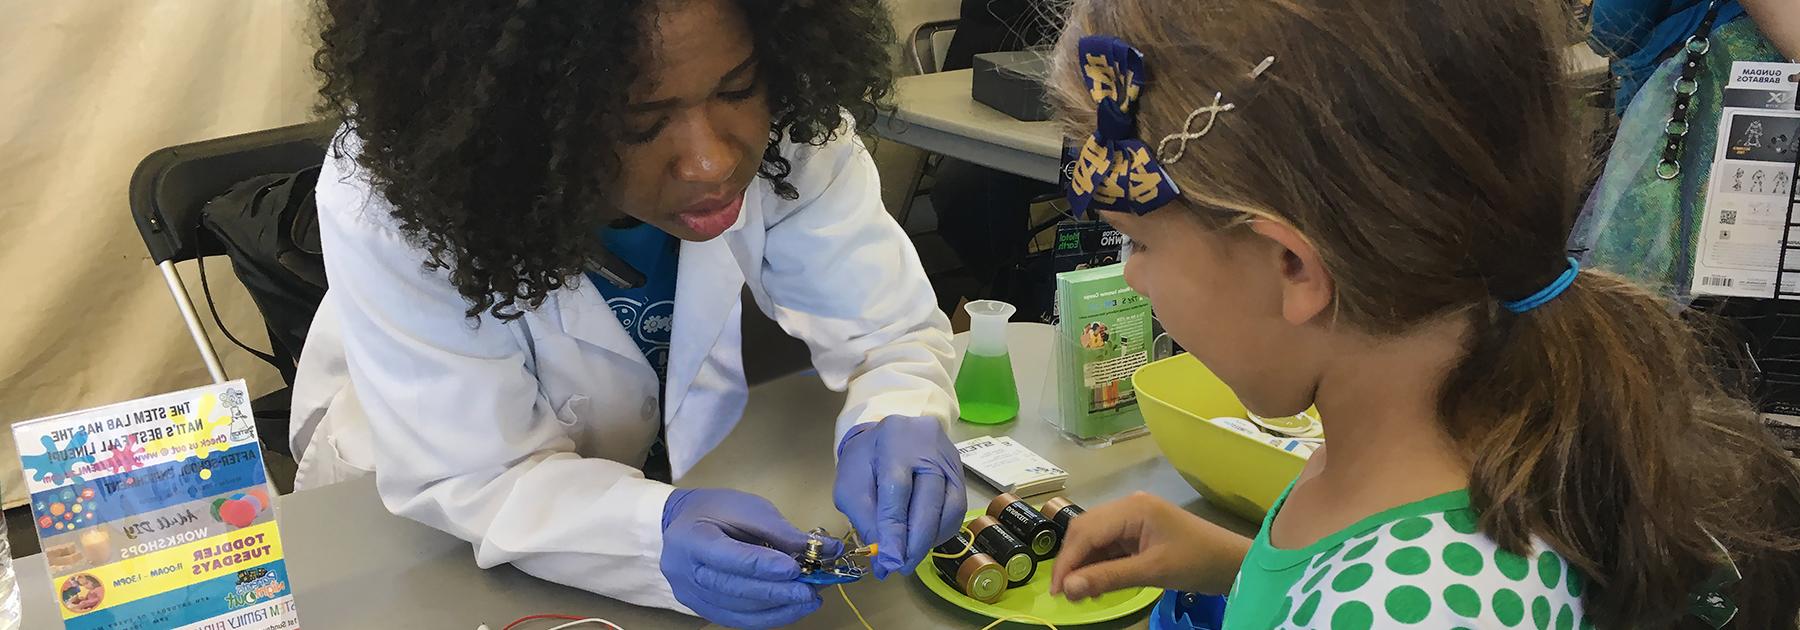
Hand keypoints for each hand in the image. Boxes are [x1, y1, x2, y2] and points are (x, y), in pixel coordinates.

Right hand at [660, 488, 832, 628]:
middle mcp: (684, 572)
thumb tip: (826, 549)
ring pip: (736, 610)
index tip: (794, 568)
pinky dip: (768, 617)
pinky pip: (737, 620)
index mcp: (691, 538)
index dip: (761, 565)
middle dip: (775, 592)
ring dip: (777, 608)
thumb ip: (782, 532)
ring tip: (809, 599)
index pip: (727, 556)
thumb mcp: (749, 508)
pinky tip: (792, 609)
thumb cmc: (717, 510)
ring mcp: (691, 595)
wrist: (684, 524)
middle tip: (809, 591)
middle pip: (732, 588)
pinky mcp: (703, 609)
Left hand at [833, 415, 965, 578]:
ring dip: (929, 539)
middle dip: (915, 541)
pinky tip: (923, 540)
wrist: (890, 437)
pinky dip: (940, 531)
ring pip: (949, 508)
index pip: (897, 489)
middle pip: (929, 499)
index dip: (894, 529)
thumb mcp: (850, 485)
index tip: (889, 561)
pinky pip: (957, 509)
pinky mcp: (961, 473)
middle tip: (900, 567)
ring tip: (910, 555)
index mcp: (893, 440)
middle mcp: (928, 445)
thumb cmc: (866, 461)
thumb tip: (883, 556)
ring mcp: (949, 458)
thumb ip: (864, 518)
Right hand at [1051, 492, 1251, 599]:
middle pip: (1086, 530)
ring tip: (1080, 592)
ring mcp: (1133, 518)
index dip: (1067, 561)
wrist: (1233, 562)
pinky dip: (1099, 564)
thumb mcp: (1152, 571)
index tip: (1056, 590)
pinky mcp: (1138, 532)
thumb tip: (1069, 588)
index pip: (1086, 531)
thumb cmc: (1197, 561)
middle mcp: (1128, 507)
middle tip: (1065, 593)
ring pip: (1095, 538)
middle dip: (1072, 561)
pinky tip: (1097, 583)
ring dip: (1084, 564)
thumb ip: (1108, 577)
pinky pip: (1109, 545)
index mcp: (1132, 508)